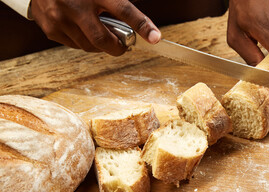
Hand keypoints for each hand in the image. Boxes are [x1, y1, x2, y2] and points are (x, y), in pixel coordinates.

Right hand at [31, 0, 160, 55]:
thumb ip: (115, 4)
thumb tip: (135, 24)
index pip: (123, 10)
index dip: (141, 25)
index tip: (155, 38)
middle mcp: (76, 6)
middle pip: (103, 40)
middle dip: (117, 48)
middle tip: (124, 45)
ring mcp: (61, 19)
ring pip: (90, 46)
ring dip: (99, 44)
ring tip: (98, 30)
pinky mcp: (52, 30)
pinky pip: (75, 46)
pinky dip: (84, 42)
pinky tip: (81, 29)